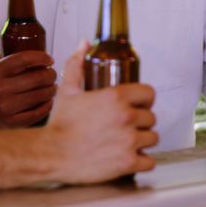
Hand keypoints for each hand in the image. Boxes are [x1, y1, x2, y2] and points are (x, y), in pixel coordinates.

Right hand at [0, 50, 55, 128]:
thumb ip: (5, 58)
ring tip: (52, 87)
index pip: (23, 59)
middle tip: (52, 73)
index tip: (49, 59)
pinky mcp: (12, 123)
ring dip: (51, 89)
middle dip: (50, 74)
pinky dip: (47, 106)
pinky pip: (38, 113)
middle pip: (37, 78)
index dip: (40, 57)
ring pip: (41, 95)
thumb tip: (27, 45)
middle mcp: (0, 90)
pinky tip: (48, 101)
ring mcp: (6, 108)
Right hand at [45, 41, 157, 182]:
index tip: (140, 104)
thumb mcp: (67, 90)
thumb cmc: (60, 125)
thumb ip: (77, 65)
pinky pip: (149, 161)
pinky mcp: (128, 162)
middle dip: (142, 121)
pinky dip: (142, 160)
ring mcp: (129, 141)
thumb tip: (83, 44)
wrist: (52, 154)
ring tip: (129, 142)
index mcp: (115, 97)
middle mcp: (126, 117)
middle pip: (151, 117)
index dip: (145, 99)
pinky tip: (131, 157)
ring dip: (143, 140)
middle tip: (129, 126)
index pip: (149, 93)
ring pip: (152, 138)